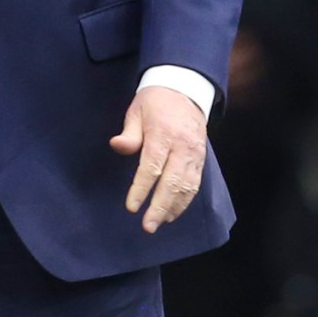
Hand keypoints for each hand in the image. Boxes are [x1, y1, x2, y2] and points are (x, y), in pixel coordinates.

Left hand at [110, 84, 208, 232]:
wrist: (184, 90)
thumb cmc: (154, 103)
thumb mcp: (136, 111)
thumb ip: (129, 133)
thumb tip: (116, 146)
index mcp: (163, 133)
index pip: (152, 167)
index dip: (142, 189)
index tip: (132, 207)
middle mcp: (182, 147)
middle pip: (172, 182)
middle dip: (160, 207)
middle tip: (148, 226)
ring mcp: (195, 154)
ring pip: (186, 187)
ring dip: (173, 208)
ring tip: (159, 223)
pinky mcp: (201, 159)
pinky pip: (195, 184)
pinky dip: (185, 201)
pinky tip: (173, 212)